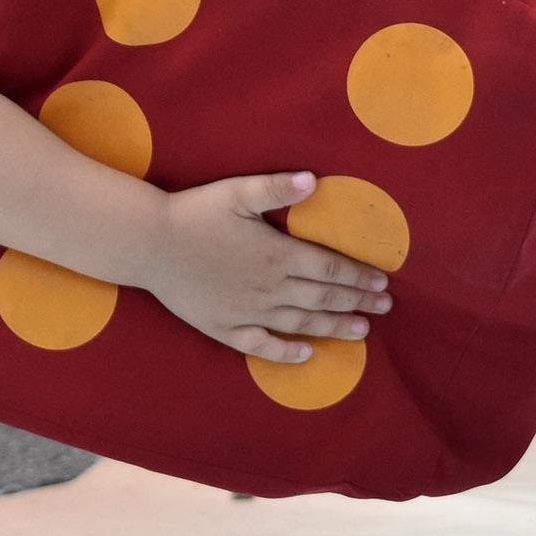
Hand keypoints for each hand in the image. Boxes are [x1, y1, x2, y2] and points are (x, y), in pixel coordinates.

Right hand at [146, 173, 394, 362]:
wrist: (149, 244)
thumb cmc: (193, 213)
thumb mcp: (237, 191)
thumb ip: (277, 188)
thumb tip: (314, 181)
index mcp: (277, 254)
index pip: (330, 268)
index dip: (359, 276)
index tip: (382, 282)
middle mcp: (269, 287)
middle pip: (323, 298)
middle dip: (358, 302)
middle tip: (385, 306)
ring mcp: (249, 311)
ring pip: (301, 323)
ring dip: (334, 328)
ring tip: (361, 331)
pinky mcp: (225, 328)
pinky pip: (262, 346)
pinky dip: (286, 352)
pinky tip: (306, 354)